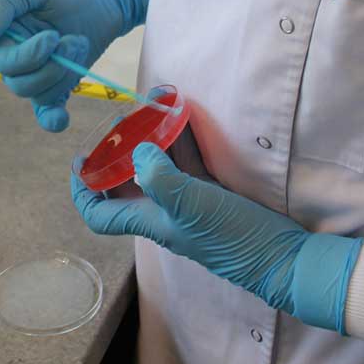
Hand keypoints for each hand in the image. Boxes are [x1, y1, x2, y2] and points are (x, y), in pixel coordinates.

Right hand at [0, 0, 153, 131]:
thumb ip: (3, 4)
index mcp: (4, 36)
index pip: (6, 62)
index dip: (30, 56)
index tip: (54, 36)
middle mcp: (16, 59)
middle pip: (21, 84)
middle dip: (52, 67)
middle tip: (76, 40)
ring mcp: (38, 73)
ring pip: (39, 95)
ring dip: (64, 76)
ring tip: (80, 44)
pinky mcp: (59, 84)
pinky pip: (48, 111)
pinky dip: (52, 119)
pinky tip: (62, 119)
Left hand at [73, 143, 363, 333]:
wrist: (283, 257)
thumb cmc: (232, 236)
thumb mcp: (191, 204)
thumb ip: (159, 176)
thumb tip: (138, 152)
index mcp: (150, 221)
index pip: (99, 214)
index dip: (82, 190)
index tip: (80, 160)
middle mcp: (164, 213)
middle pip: (126, 182)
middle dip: (120, 149)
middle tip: (123, 118)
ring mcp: (189, 203)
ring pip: (158, 167)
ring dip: (152, 137)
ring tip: (152, 105)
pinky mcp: (214, 194)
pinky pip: (188, 162)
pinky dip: (182, 139)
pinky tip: (184, 116)